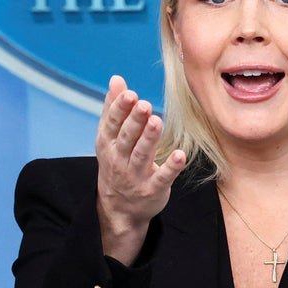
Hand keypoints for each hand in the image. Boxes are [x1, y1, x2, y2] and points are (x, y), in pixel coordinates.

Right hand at [94, 75, 185, 264]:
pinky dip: (171, 167)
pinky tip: (180, 155)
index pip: (112, 124)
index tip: (129, 93)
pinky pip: (162, 178)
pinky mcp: (153, 190)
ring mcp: (136, 176)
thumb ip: (113, 109)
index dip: (120, 109)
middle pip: (126, 138)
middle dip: (134, 121)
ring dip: (149, 139)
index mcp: (108, 144)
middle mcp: (119, 159)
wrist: (118, 209)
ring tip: (157, 121)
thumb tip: (117, 79)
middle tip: (143, 104)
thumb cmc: (117, 164)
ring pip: (141, 155)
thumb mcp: (109, 139)